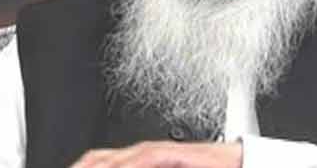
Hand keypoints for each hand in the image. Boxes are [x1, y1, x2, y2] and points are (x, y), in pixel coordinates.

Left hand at [70, 140, 242, 167]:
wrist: (232, 161)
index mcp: (138, 158)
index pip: (101, 160)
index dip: (84, 166)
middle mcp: (143, 151)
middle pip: (101, 157)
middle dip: (83, 166)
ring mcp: (155, 150)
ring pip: (118, 157)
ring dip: (101, 166)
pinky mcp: (170, 153)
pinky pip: (144, 158)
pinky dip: (128, 165)